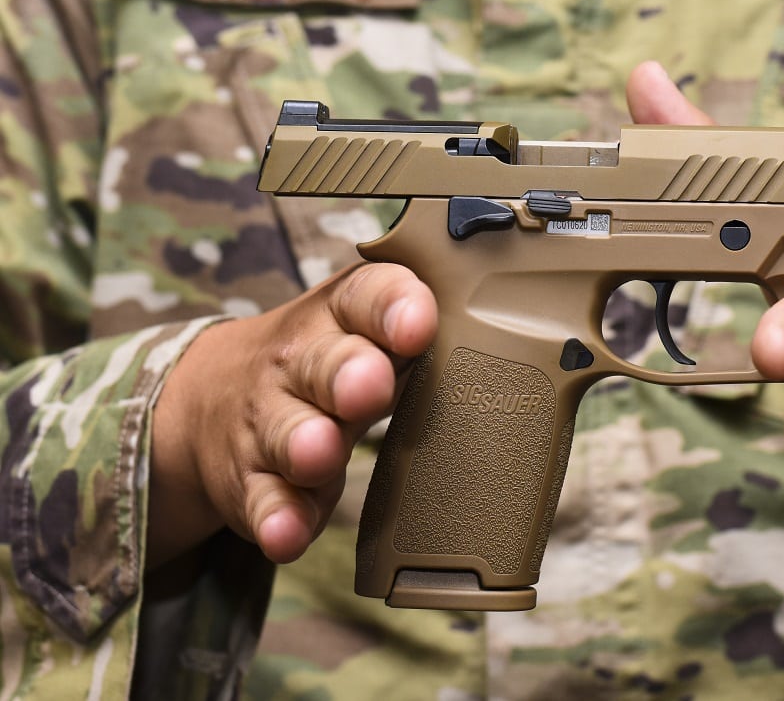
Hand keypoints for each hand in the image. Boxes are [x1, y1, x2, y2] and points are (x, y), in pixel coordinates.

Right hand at [149, 263, 436, 567]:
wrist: (211, 396)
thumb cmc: (331, 360)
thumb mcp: (372, 334)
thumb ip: (429, 336)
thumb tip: (524, 341)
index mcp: (345, 313)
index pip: (368, 296)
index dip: (393, 307)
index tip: (419, 324)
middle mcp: (302, 359)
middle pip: (324, 362)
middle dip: (347, 374)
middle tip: (371, 388)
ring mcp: (271, 419)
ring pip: (287, 429)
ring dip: (304, 443)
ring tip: (320, 455)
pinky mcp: (251, 479)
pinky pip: (264, 498)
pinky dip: (276, 518)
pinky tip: (287, 534)